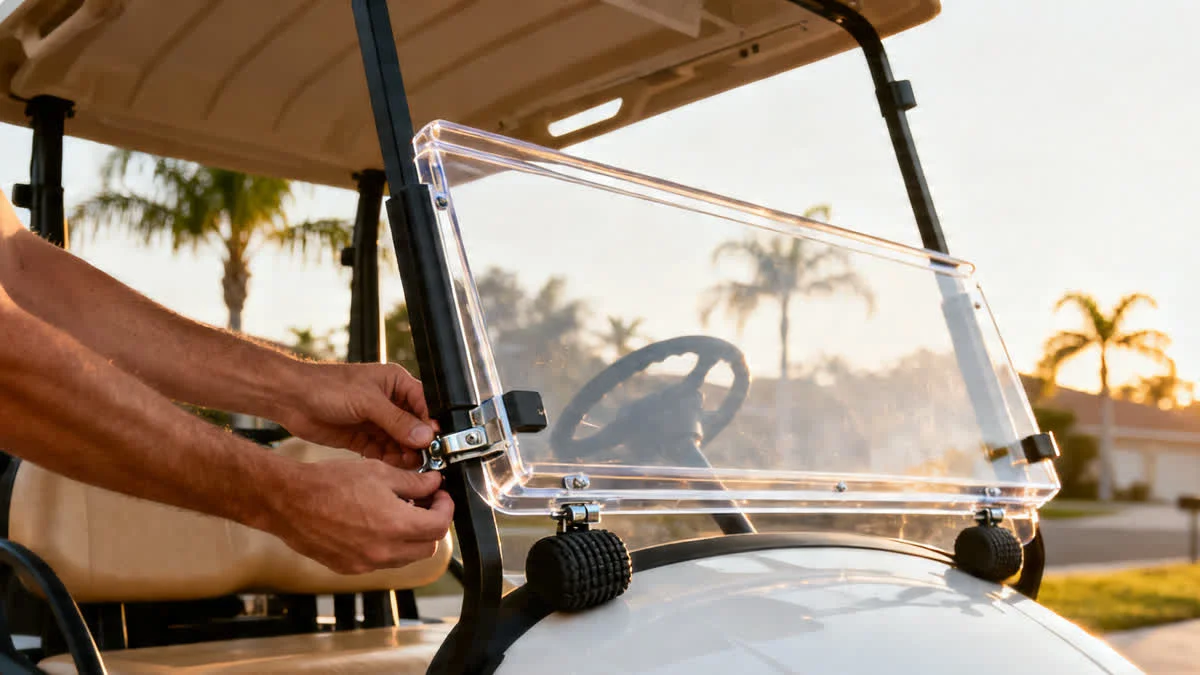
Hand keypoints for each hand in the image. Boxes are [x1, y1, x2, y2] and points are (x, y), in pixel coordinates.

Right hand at [266, 459, 453, 574]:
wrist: (289, 501)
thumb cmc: (329, 483)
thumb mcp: (378, 472)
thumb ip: (412, 481)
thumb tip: (433, 483)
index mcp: (397, 525)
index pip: (439, 526)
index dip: (446, 508)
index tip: (440, 496)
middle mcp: (384, 551)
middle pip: (428, 547)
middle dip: (431, 525)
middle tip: (424, 504)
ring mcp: (366, 563)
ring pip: (406, 557)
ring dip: (411, 538)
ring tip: (399, 512)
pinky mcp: (350, 568)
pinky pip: (381, 562)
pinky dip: (388, 546)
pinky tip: (376, 524)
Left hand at [278, 362, 435, 468]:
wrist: (292, 399)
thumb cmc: (327, 386)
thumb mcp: (367, 401)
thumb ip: (397, 420)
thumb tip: (424, 435)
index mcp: (396, 383)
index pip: (424, 404)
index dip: (431, 423)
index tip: (435, 441)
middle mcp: (390, 402)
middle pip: (415, 427)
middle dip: (419, 443)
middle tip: (423, 458)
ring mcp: (377, 421)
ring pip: (401, 443)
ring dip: (405, 454)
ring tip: (408, 465)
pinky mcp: (364, 438)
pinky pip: (384, 452)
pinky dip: (389, 461)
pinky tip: (392, 467)